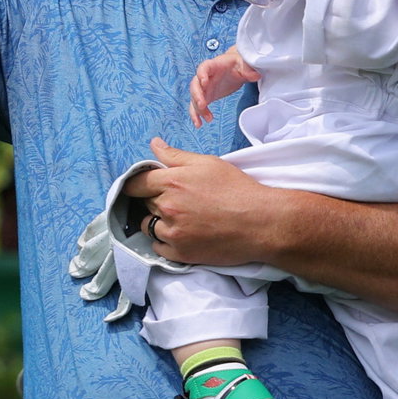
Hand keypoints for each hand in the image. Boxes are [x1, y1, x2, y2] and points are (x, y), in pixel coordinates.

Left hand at [119, 137, 282, 265]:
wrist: (261, 223)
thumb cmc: (237, 190)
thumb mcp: (207, 164)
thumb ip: (175, 156)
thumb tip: (154, 144)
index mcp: (172, 182)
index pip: (136, 183)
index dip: (136, 184)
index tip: (140, 187)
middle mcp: (168, 208)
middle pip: (144, 203)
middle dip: (154, 200)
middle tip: (176, 200)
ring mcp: (173, 233)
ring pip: (148, 226)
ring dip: (158, 221)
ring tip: (180, 218)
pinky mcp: (180, 254)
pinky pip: (158, 247)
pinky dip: (165, 241)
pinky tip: (182, 234)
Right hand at [189, 45, 258, 126]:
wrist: (234, 67)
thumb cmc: (236, 63)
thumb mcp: (244, 64)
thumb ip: (248, 70)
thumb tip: (256, 75)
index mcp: (213, 65)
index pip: (204, 68)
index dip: (202, 74)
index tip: (204, 82)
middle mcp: (205, 77)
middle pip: (195, 85)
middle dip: (197, 95)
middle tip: (202, 105)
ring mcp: (204, 88)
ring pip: (194, 98)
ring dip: (197, 109)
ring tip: (206, 119)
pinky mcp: (207, 96)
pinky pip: (197, 106)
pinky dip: (197, 115)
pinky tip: (199, 123)